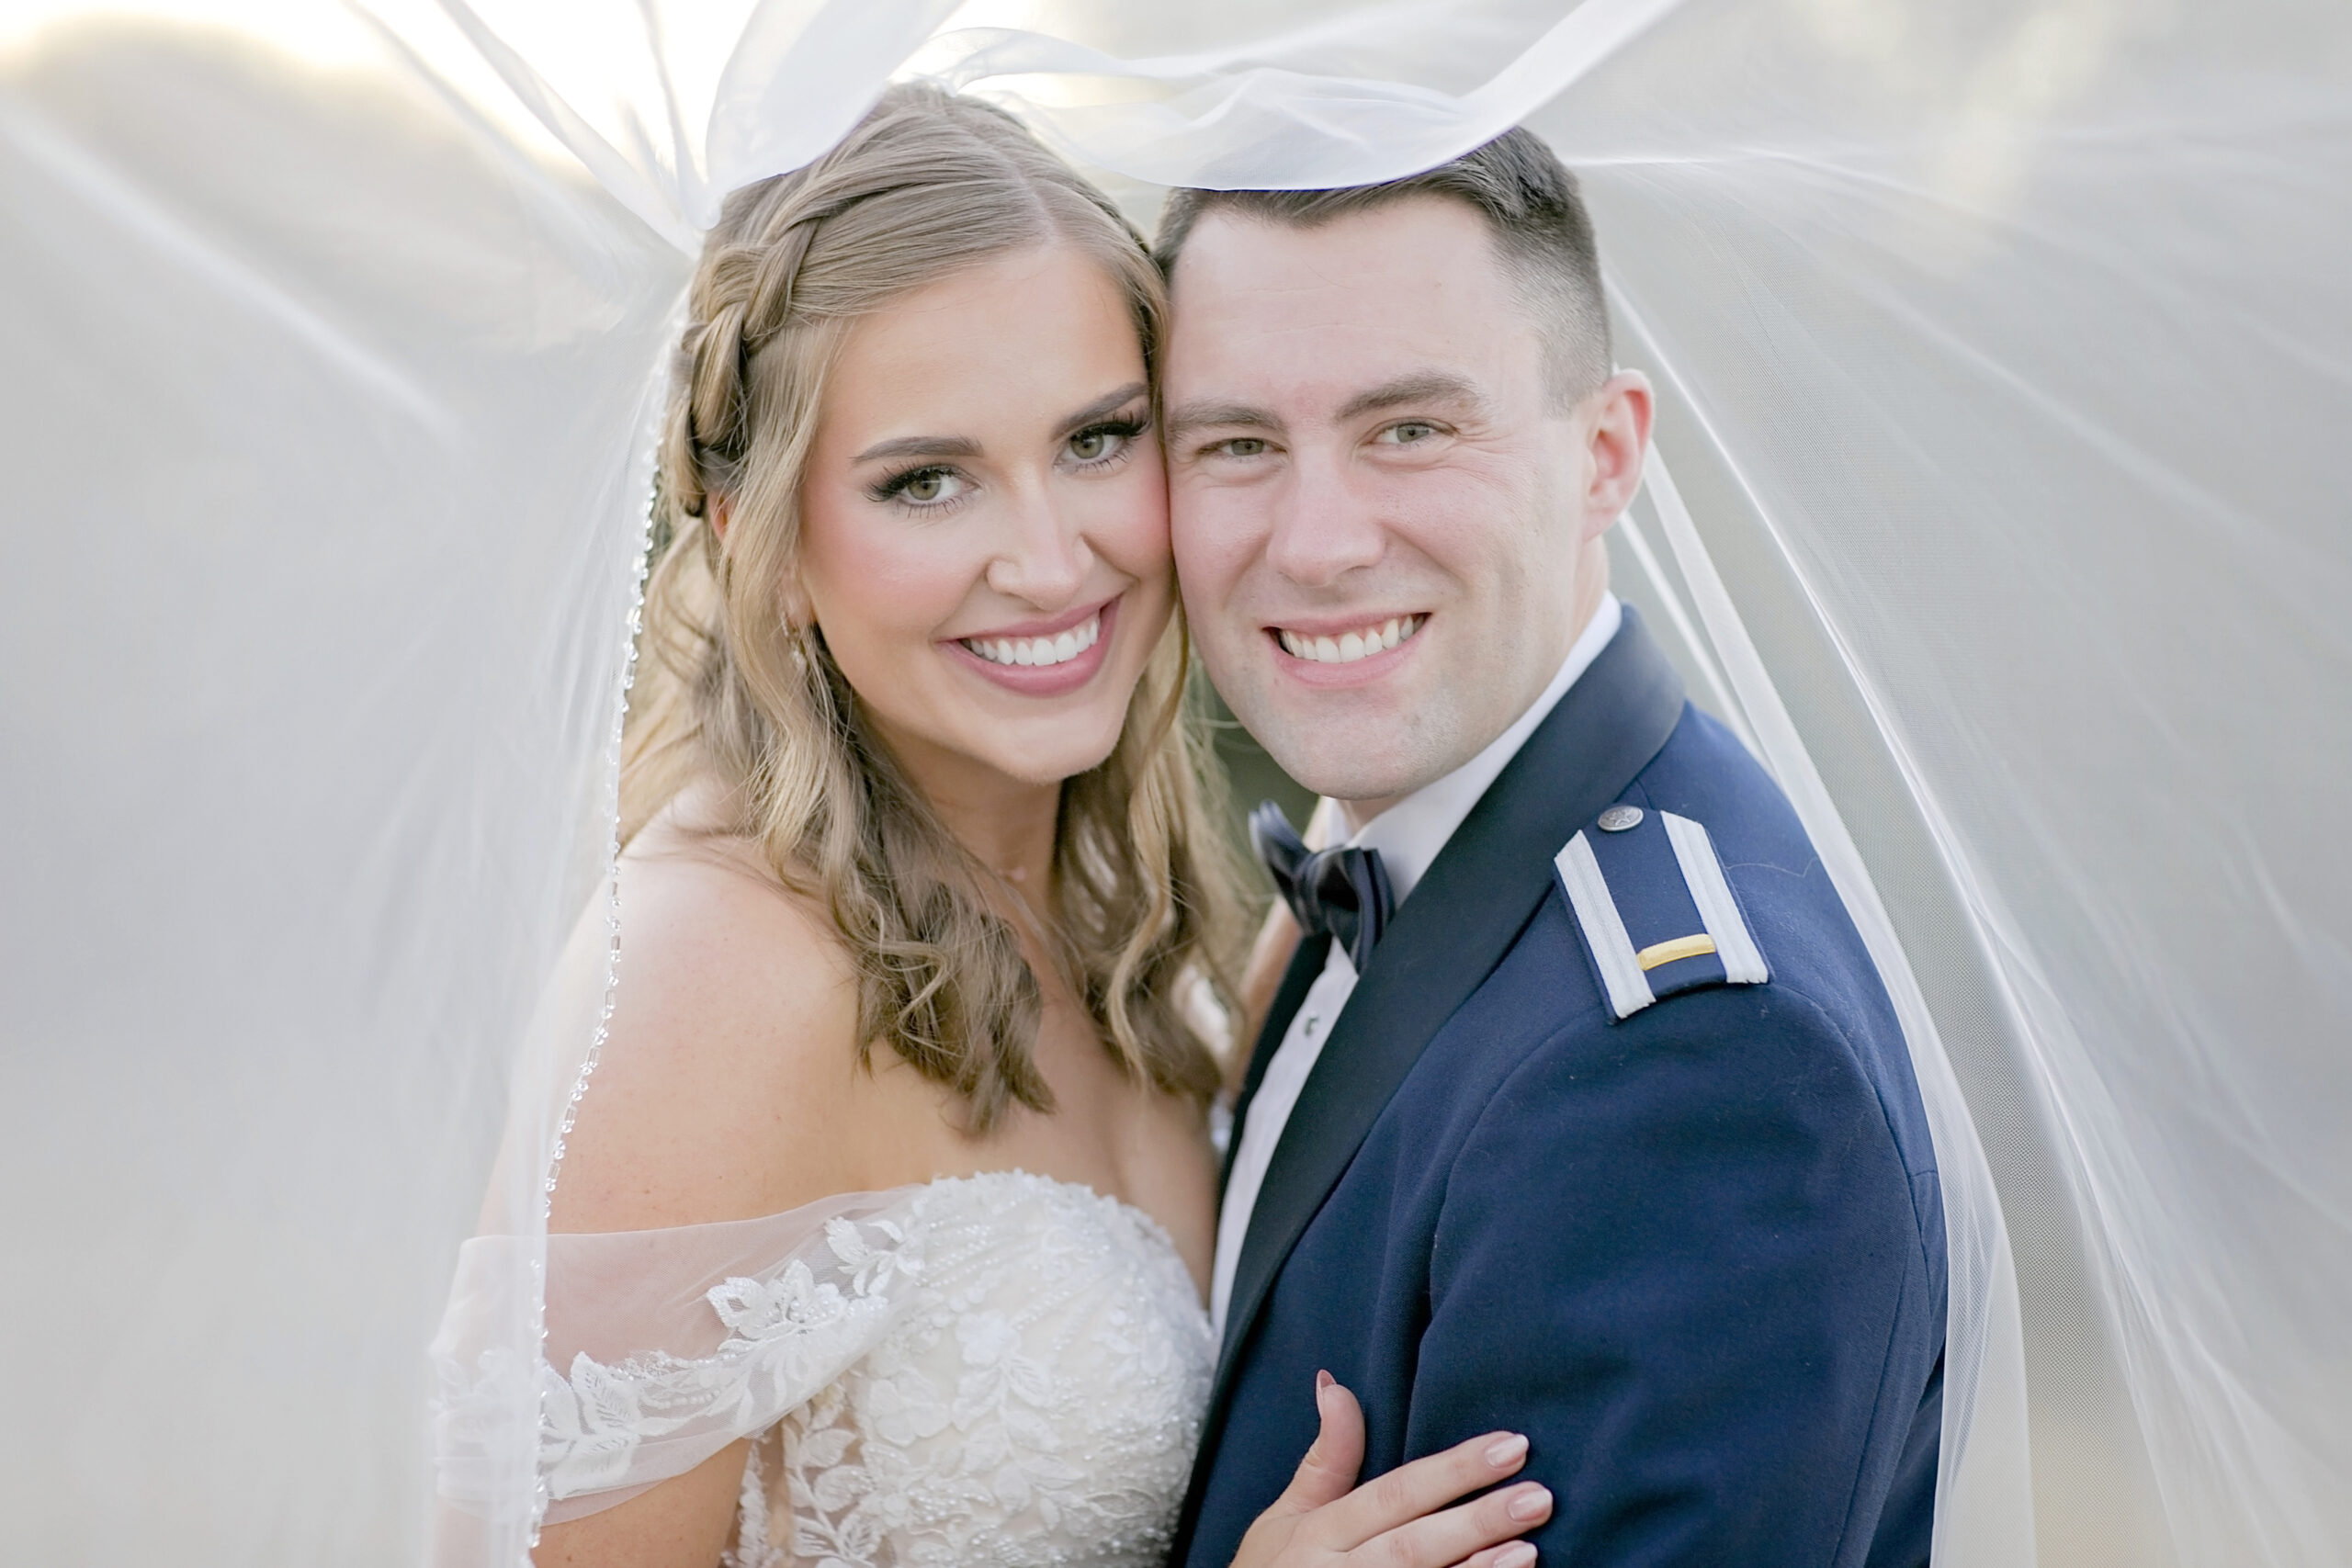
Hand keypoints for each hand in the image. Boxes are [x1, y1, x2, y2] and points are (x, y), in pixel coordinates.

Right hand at [1230, 1372, 1550, 1567]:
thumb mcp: (1287, 1514)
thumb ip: (1326, 1458)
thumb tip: (1336, 1383)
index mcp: (1322, 1531)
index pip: (1394, 1494)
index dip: (1452, 1471)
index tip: (1509, 1445)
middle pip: (1414, 1543)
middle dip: (1478, 1519)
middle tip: (1539, 1495)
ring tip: (1530, 1547)